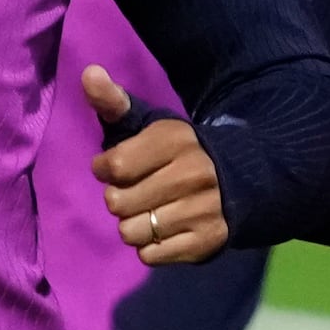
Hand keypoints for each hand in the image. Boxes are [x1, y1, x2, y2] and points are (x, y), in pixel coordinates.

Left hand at [87, 67, 231, 266]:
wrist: (241, 179)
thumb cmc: (176, 152)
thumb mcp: (148, 123)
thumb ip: (113, 101)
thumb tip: (88, 73)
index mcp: (175, 140)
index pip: (114, 166)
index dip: (106, 169)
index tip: (116, 167)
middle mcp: (193, 174)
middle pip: (118, 203)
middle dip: (120, 199)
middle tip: (138, 191)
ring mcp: (202, 210)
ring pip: (131, 233)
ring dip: (134, 225)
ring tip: (151, 211)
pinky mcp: (205, 242)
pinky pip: (150, 256)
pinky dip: (151, 246)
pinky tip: (166, 229)